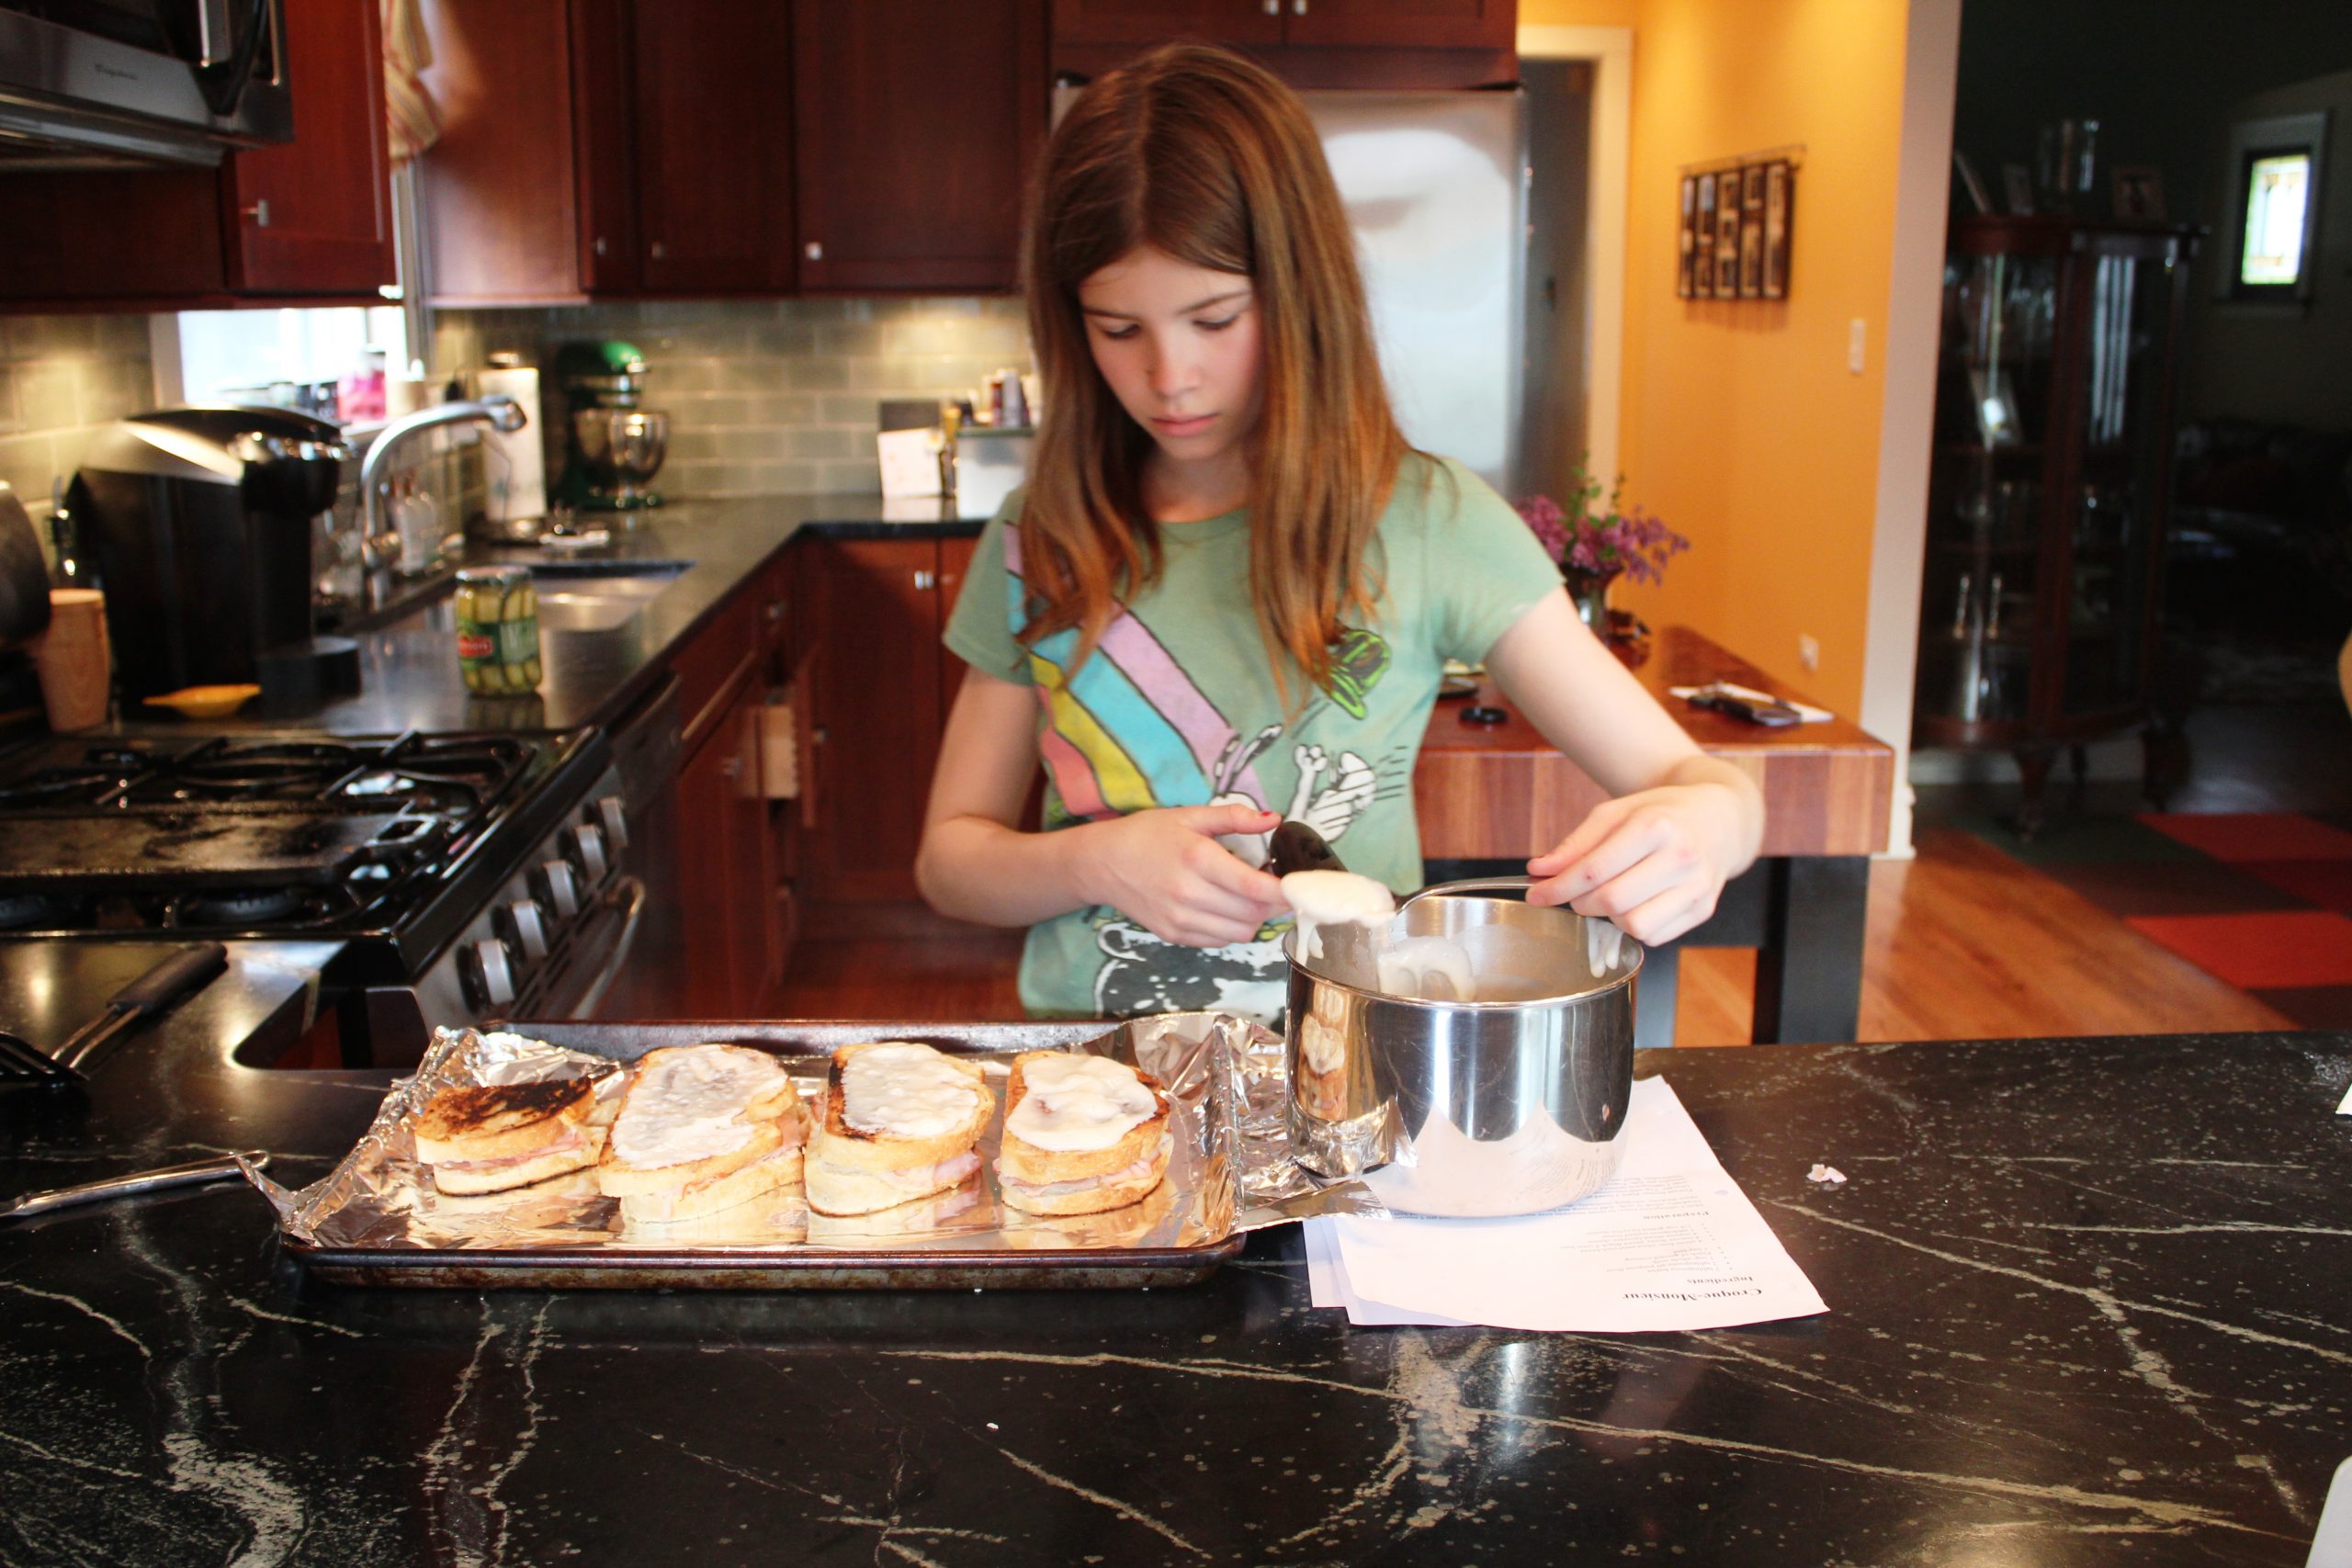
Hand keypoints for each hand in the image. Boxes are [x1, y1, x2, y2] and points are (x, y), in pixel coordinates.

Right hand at [1078, 804, 1288, 947]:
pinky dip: (1232, 928)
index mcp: (1197, 859)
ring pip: (1240, 933)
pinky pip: (1220, 941)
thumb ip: (1234, 817)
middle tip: (1275, 885)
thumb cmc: (1147, 834)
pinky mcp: (1175, 935)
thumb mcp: (1189, 816)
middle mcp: (1190, 895)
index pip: (1254, 887)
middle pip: (1253, 914)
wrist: (1102, 864)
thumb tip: (1274, 818)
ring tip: (1249, 896)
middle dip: (1273, 903)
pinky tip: (1225, 907)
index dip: (1285, 892)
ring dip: (1254, 918)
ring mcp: (1181, 920)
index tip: (1302, 886)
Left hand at [1524, 782, 1749, 944]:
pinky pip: (1655, 936)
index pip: (1593, 870)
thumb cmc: (1661, 814)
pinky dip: (1634, 926)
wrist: (1719, 819)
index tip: (1536, 894)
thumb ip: (1576, 844)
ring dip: (1609, 918)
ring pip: (1633, 925)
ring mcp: (1697, 887)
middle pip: (1611, 901)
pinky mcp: (1705, 910)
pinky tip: (1635, 904)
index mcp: (1655, 826)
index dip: (1557, 887)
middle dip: (1579, 903)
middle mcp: (1681, 857)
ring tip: (1609, 896)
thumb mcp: (1616, 813)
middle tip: (1573, 894)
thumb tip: (1539, 870)